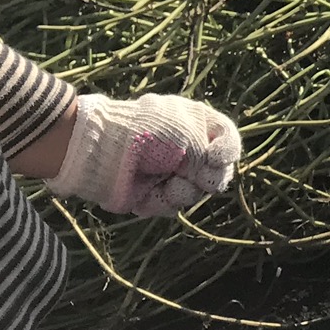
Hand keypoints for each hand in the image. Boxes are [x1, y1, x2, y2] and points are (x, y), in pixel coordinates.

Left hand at [47, 93, 242, 217]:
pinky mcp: (151, 192)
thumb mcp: (187, 137)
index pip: (227, 138)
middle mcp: (186, 147)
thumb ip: (209, 159)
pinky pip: (170, 206)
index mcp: (196, 123)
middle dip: (207, 179)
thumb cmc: (148, 133)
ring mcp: (168, 171)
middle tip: (196, 178)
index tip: (216, 157)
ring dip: (182, 193)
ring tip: (165, 187)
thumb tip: (209, 183)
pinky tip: (147, 196)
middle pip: (216, 172)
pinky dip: (160, 203)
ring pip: (194, 193)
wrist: (101, 149)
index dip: (228, 152)